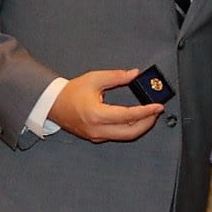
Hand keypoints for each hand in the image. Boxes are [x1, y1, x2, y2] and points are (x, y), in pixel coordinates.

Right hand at [48, 69, 163, 142]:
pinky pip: (117, 135)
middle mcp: (97, 129)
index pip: (128, 116)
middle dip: (147, 122)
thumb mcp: (95, 79)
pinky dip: (129, 128)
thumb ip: (116, 76)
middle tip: (157, 111)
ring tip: (149, 115)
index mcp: (97, 114)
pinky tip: (135, 119)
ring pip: (124, 136)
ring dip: (140, 126)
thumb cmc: (71, 92)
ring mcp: (96, 135)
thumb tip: (134, 74)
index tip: (157, 106)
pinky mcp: (96, 137)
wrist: (53, 105)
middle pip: (130, 132)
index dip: (146, 112)